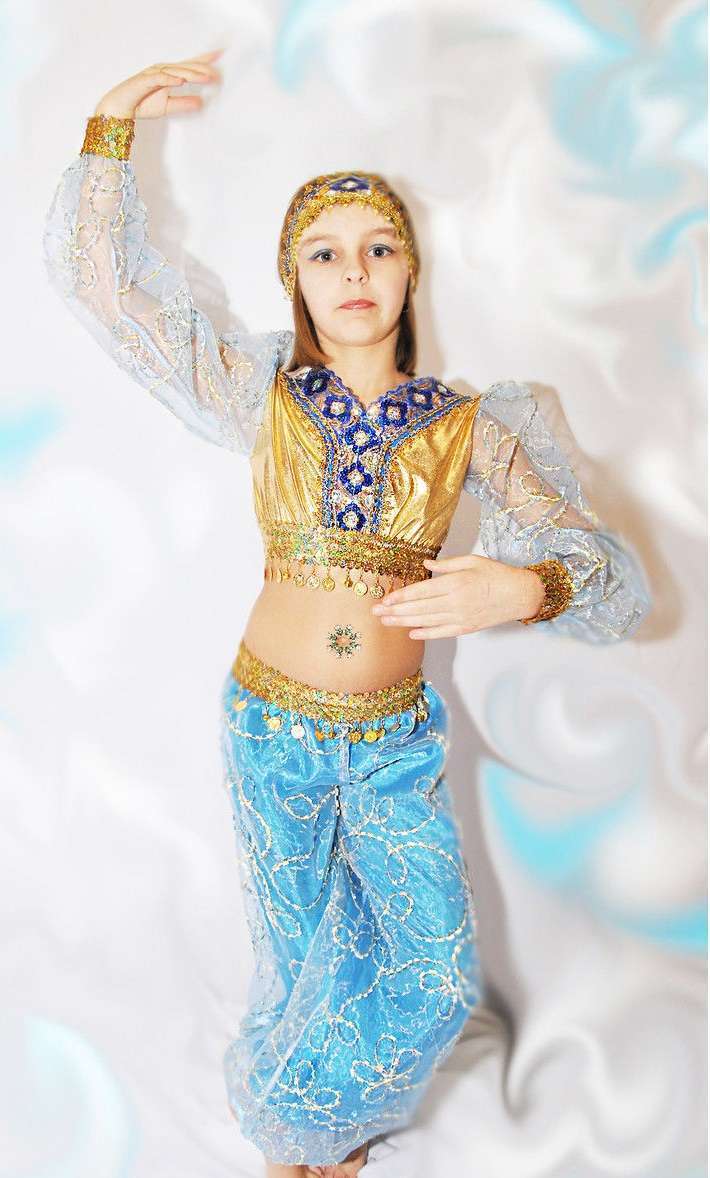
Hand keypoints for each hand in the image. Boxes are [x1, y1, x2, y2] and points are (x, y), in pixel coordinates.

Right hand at [93, 48, 223, 119]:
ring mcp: (154, 73)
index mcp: (170, 74)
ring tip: (207, 78)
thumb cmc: (141, 103)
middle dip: (203, 68)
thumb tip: (201, 103)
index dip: (205, 59)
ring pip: (176, 71)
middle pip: (187, 66)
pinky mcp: (145, 80)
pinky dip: (171, 79)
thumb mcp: (167, 107)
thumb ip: (183, 103)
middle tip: (219, 73)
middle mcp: (164, 70)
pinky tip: (182, 81)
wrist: (120, 108)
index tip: (221, 54)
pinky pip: (160, 78)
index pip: (190, 65)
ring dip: (192, 74)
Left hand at [370, 553, 546, 637]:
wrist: (521, 595)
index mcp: (455, 583)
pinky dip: (426, 633)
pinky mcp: (467, 628)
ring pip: (426, 622)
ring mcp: (461, 617)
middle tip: (375, 613)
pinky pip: (442, 632)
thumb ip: (446, 565)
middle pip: (418, 608)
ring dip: (403, 622)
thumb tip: (426, 565)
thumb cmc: (497, 575)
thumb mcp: (472, 561)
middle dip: (394, 611)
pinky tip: (411, 633)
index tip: (384, 599)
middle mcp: (456, 602)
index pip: (420, 591)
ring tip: (386, 623)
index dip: (400, 596)